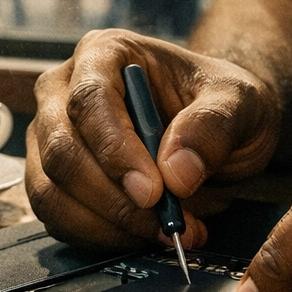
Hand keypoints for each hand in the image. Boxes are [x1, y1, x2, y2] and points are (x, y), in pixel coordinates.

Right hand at [25, 29, 281, 250]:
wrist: (218, 131)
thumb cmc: (222, 105)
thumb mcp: (241, 103)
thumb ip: (214, 128)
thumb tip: (176, 173)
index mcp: (104, 53)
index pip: (89, 100)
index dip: (115, 150)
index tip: (153, 191)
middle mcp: (63, 91)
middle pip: (60, 150)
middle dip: (112, 197)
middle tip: (166, 222)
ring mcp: (50, 138)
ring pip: (50, 191)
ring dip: (107, 225)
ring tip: (165, 230)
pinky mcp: (52, 180)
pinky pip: (58, 219)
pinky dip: (101, 237)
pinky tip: (144, 234)